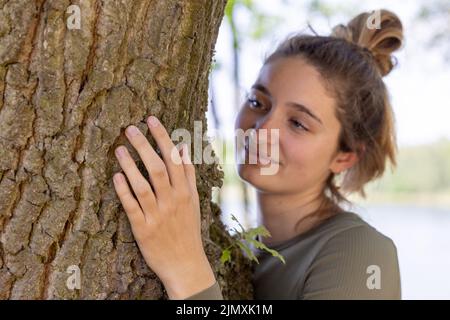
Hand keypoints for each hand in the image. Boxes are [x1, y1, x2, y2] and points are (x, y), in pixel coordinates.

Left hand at [112, 116, 215, 298]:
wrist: (185, 263)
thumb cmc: (188, 229)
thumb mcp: (194, 200)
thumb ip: (188, 174)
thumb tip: (182, 148)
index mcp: (185, 192)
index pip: (174, 159)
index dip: (162, 137)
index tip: (151, 119)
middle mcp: (172, 201)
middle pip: (158, 168)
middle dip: (144, 146)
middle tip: (129, 128)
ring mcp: (157, 215)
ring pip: (143, 185)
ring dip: (130, 165)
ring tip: (119, 148)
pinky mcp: (143, 229)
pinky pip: (132, 207)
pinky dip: (124, 191)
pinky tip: (115, 177)